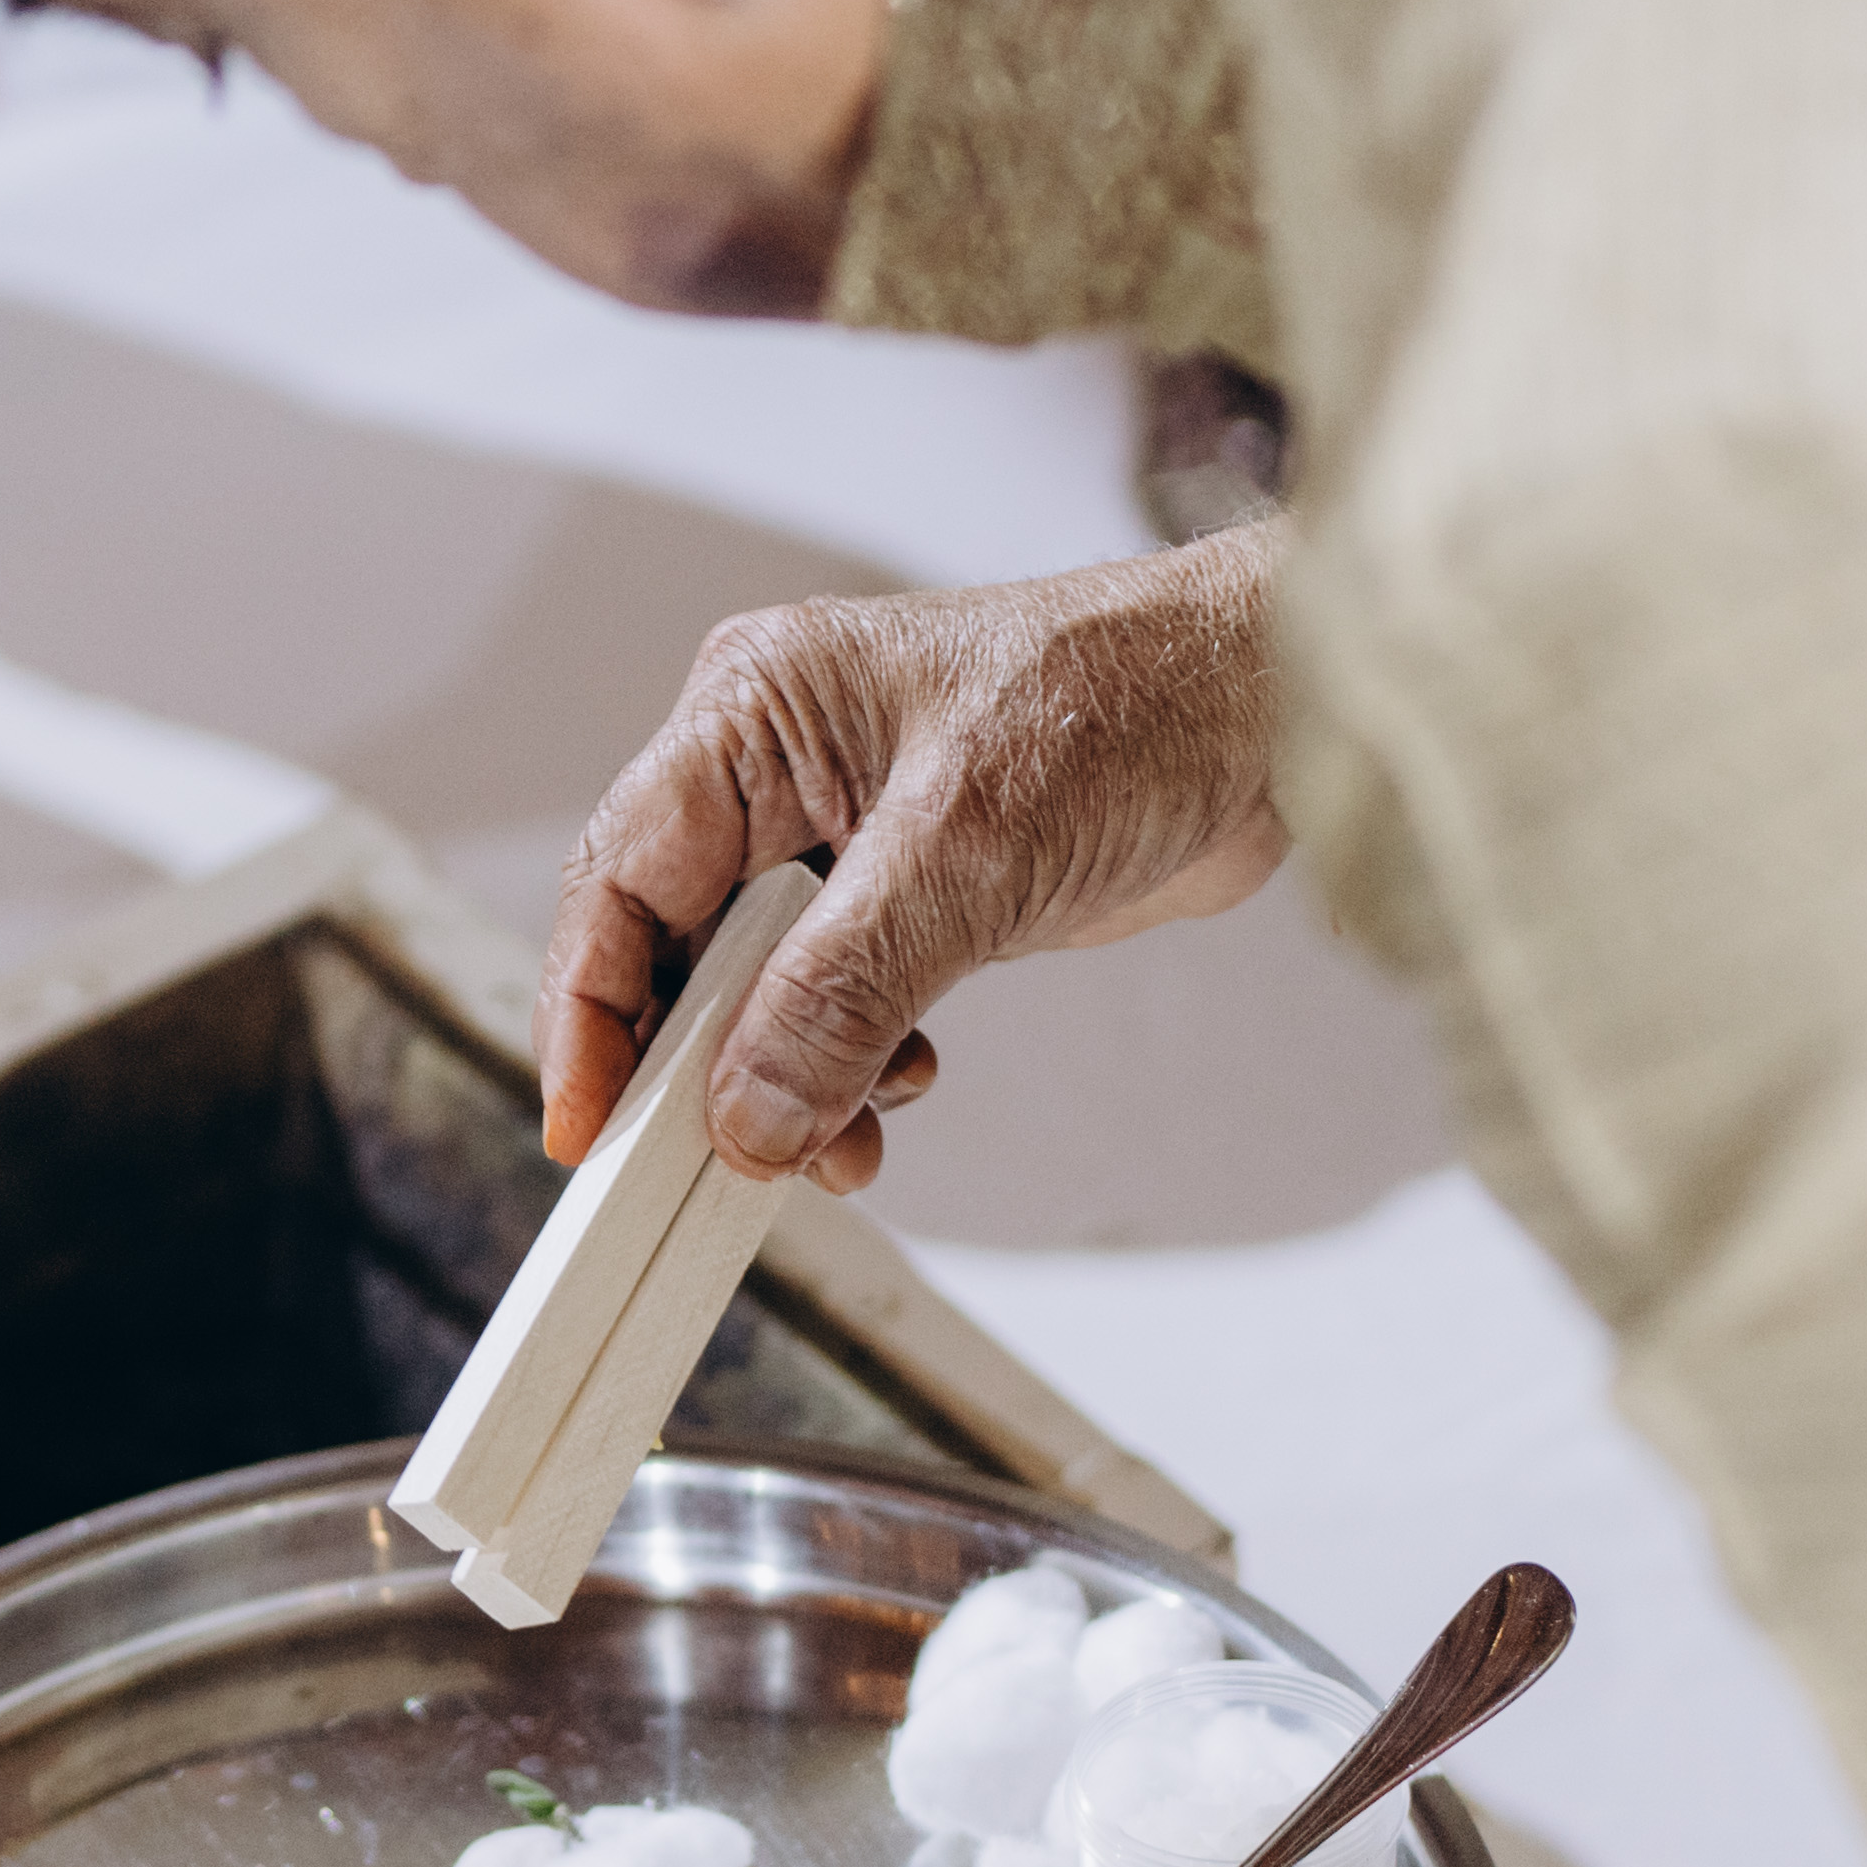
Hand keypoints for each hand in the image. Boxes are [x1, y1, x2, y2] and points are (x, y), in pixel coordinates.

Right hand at [543, 520, 1290, 1192]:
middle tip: (723, 1165)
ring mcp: (843, 832)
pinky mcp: (910, 889)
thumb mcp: (965, 854)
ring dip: (786, 1083)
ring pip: (754, 992)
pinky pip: (833, 1004)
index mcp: (752, 713)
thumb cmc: (1133, 702)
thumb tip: (744, 1116)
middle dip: (703, 1065)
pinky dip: (849, 1068)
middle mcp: (778, 767)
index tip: (593, 1129)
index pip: (620, 879)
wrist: (1275, 709)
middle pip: (676, 946)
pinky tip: (893, 1095)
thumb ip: (838, 994)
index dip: (591, 1012)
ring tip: (844, 1141)